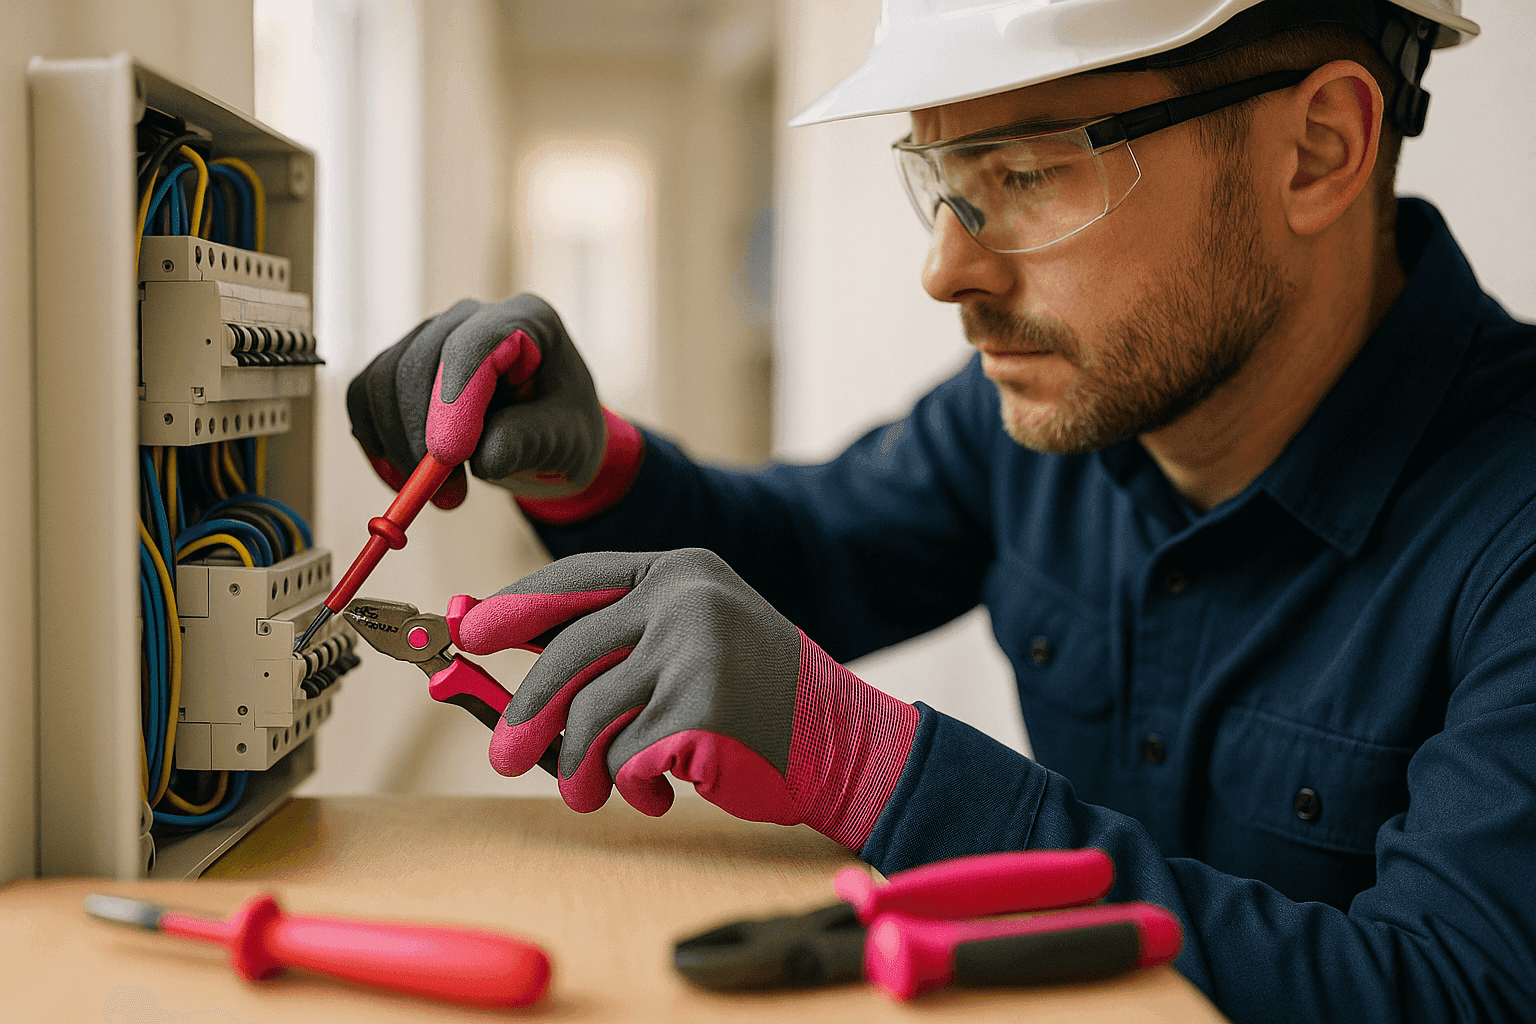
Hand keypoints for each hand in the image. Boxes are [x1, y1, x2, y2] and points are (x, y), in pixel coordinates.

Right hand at [346, 294, 616, 509]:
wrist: (550, 438)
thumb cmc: (564, 430)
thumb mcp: (566, 441)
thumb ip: (529, 442)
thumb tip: (483, 457)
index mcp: (527, 322)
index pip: (475, 342)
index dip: (452, 397)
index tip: (448, 455)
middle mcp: (474, 318)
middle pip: (419, 360)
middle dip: (423, 435)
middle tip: (448, 495)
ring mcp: (433, 336)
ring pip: (384, 380)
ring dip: (400, 447)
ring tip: (444, 495)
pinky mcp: (402, 364)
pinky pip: (365, 397)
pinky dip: (376, 443)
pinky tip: (405, 476)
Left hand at [448, 549, 920, 850]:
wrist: (847, 743)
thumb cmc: (758, 698)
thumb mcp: (693, 640)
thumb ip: (618, 642)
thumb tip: (513, 662)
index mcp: (680, 569)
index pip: (577, 580)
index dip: (515, 609)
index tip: (467, 633)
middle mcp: (685, 598)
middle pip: (569, 654)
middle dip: (527, 714)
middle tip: (503, 755)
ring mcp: (694, 650)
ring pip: (591, 716)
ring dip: (581, 770)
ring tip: (593, 792)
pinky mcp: (700, 709)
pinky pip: (626, 758)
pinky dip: (632, 787)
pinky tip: (662, 791)